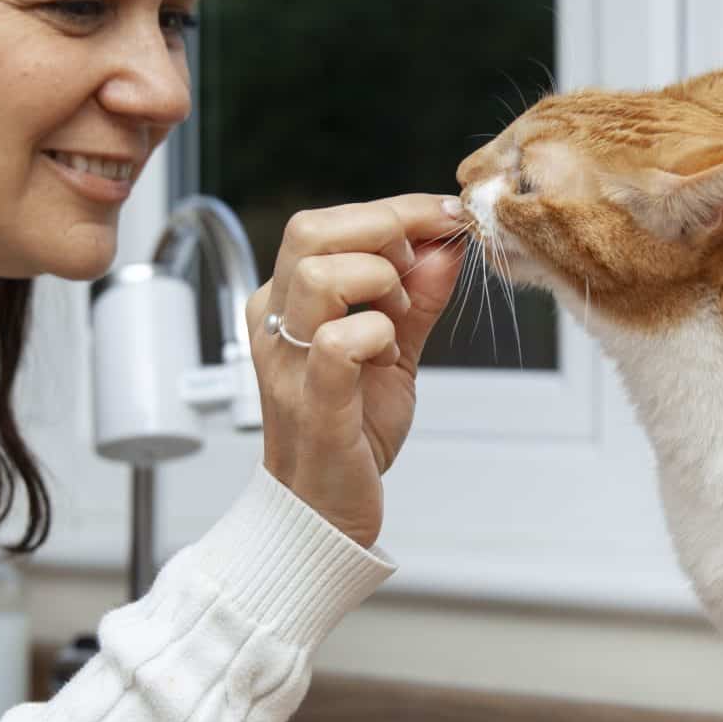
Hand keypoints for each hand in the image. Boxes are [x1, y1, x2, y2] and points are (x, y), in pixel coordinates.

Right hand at [246, 193, 466, 547]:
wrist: (323, 510)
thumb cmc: (348, 431)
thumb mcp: (392, 351)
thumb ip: (418, 297)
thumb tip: (445, 246)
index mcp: (286, 301)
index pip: (326, 222)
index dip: (395, 211)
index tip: (446, 215)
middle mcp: (275, 322)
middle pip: (312, 231)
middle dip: (386, 231)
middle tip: (418, 268)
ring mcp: (288, 361)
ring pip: (322, 276)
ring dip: (380, 283)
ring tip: (399, 318)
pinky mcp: (312, 401)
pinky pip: (339, 342)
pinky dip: (378, 335)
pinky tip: (387, 356)